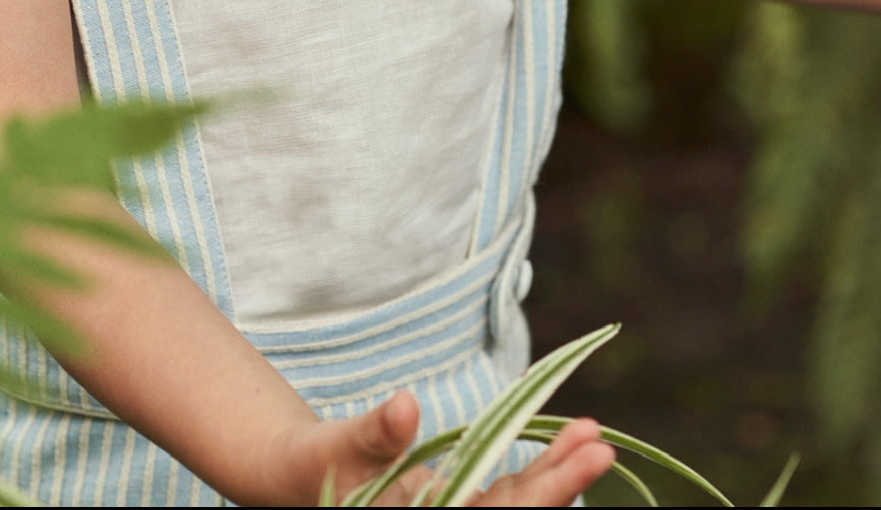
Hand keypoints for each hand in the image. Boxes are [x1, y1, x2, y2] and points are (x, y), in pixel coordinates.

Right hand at [270, 392, 613, 505]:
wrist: (303, 481)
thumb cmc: (318, 465)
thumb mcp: (341, 446)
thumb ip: (375, 432)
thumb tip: (406, 405)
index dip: (548, 493)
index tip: (585, 457)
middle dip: (564, 482)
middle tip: (601, 440)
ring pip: (521, 507)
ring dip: (558, 473)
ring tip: (592, 434)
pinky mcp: (461, 508)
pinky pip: (509, 494)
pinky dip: (539, 469)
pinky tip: (565, 444)